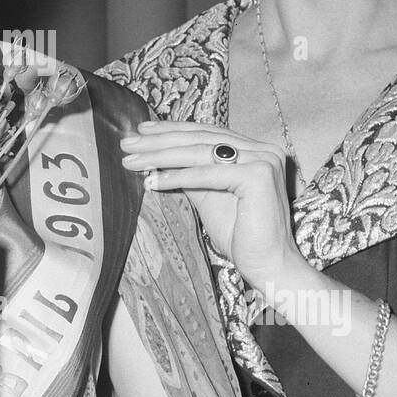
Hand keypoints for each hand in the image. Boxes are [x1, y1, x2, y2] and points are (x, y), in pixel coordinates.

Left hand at [121, 121, 304, 294]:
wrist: (269, 266)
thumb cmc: (241, 236)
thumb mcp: (208, 197)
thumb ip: (190, 174)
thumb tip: (158, 158)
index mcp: (256, 150)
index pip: (207, 133)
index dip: (172, 130)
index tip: (142, 132)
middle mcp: (263, 149)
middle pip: (201, 139)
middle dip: (160, 141)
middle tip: (127, 144)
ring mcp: (264, 160)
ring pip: (200, 153)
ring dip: (161, 156)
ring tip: (132, 162)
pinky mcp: (258, 175)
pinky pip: (207, 173)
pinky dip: (177, 176)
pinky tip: (153, 181)